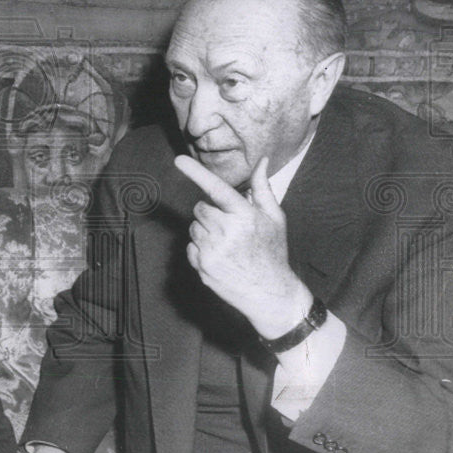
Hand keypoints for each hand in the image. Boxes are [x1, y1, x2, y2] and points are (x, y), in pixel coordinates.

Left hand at [174, 155, 312, 339]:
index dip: (196, 173)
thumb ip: (262, 188)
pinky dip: (200, 248)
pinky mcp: (202, 266)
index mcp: (245, 217)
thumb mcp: (274, 218)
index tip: (178, 160)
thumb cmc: (272, 251)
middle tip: (229, 225)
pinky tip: (220, 256)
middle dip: (211, 212)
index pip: (217, 189)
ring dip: (205, 230)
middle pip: (200, 208)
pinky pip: (190, 246)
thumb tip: (262, 161)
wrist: (270, 293)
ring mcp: (212, 251)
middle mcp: (227, 232)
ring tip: (227, 243)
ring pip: (194, 226)